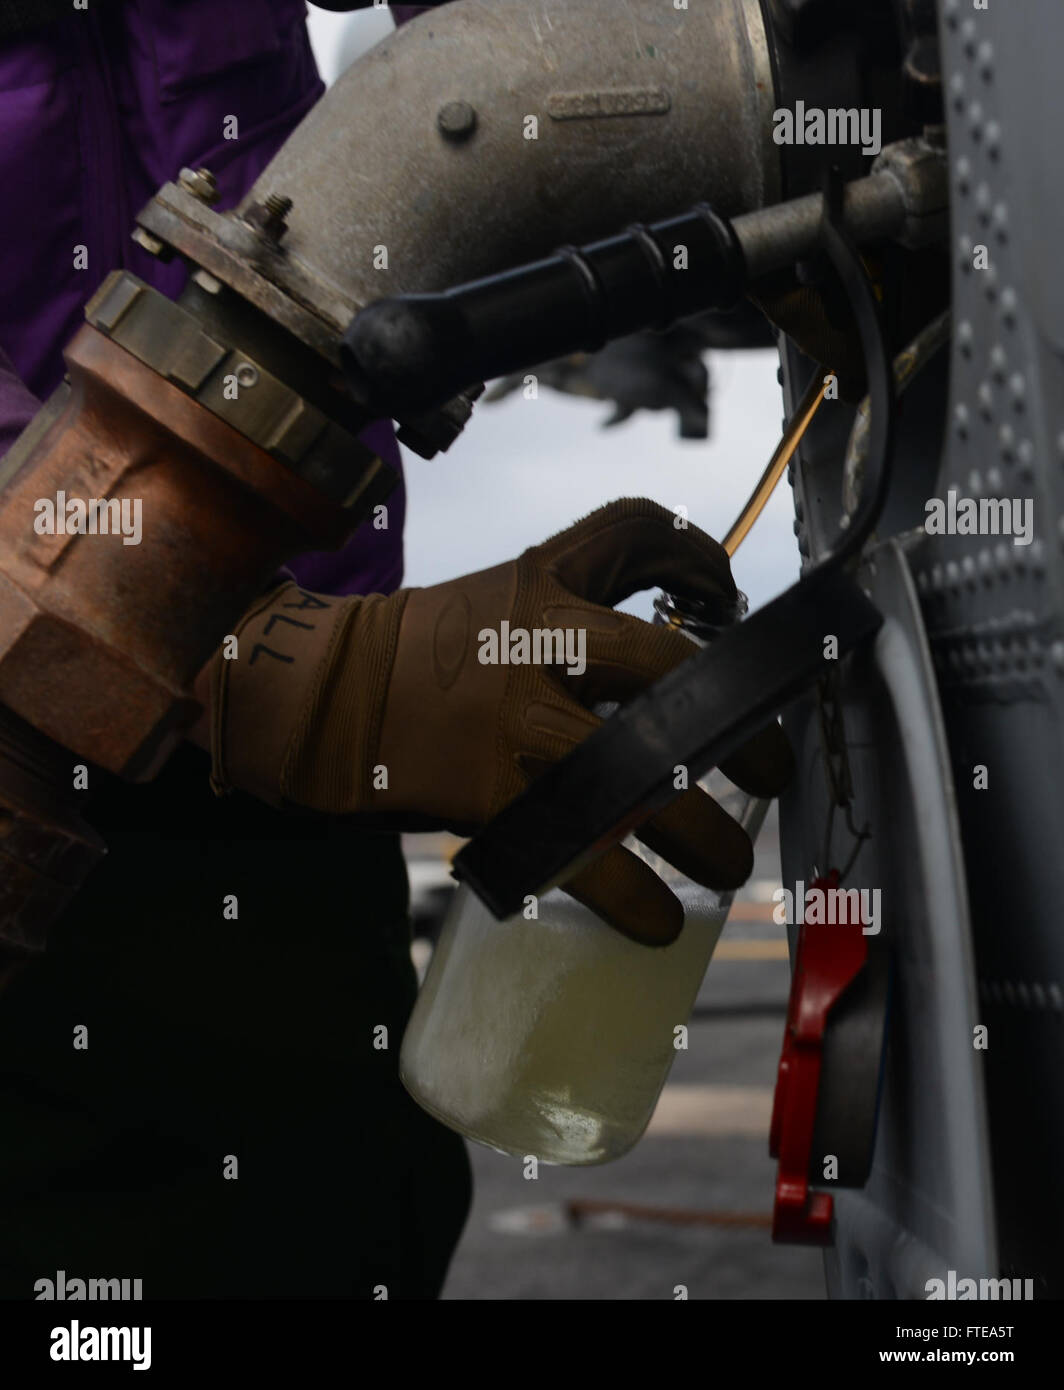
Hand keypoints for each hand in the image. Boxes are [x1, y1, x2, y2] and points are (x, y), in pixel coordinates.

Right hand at [209, 499, 792, 942]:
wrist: (315, 696)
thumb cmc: (416, 654)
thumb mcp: (492, 601)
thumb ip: (569, 613)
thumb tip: (667, 667)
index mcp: (539, 582)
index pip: (639, 532)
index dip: (704, 561)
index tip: (733, 606)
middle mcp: (535, 640)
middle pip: (668, 669)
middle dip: (740, 723)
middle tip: (772, 771)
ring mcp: (514, 719)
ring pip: (639, 771)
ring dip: (702, 829)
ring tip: (729, 863)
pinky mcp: (488, 792)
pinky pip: (580, 851)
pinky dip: (628, 894)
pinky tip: (657, 920)